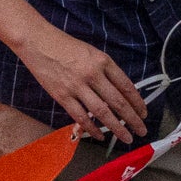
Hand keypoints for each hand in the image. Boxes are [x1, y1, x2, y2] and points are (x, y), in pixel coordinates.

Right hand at [18, 20, 150, 143]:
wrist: (37, 41)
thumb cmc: (65, 46)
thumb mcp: (91, 53)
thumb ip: (105, 71)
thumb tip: (118, 94)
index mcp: (103, 61)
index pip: (126, 86)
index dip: (138, 102)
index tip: (144, 113)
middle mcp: (92, 74)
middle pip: (118, 102)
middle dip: (133, 119)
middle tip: (142, 131)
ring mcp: (77, 86)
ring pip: (102, 113)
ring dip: (117, 128)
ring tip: (127, 138)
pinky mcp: (62, 95)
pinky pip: (80, 116)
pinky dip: (92, 129)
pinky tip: (100, 136)